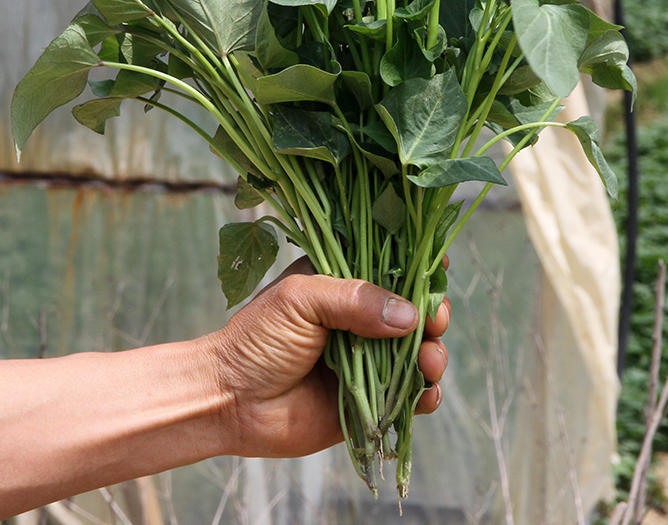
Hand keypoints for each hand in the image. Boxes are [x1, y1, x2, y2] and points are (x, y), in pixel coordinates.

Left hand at [207, 256, 450, 458]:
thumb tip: (409, 315)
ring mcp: (369, 360)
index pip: (392, 267)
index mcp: (345, 284)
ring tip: (428, 361)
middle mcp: (362, 319)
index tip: (438, 266)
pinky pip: (409, 397)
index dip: (418, 266)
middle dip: (433, 313)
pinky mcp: (371, 401)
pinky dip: (425, 396)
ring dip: (433, 355)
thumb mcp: (301, 300)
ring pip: (419, 352)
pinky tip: (425, 395)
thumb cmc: (257, 338)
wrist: (229, 401)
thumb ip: (354, 301)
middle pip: (415, 310)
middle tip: (434, 321)